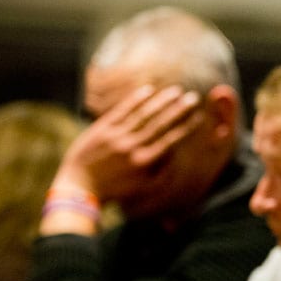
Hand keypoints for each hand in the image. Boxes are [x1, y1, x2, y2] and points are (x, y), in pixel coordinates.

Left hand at [50, 85, 202, 205]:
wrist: (81, 187)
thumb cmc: (116, 190)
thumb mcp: (144, 188)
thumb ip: (162, 172)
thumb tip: (175, 153)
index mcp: (145, 162)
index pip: (171, 140)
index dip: (186, 127)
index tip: (199, 117)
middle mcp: (133, 147)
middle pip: (160, 123)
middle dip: (179, 109)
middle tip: (193, 98)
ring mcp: (117, 136)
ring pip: (144, 114)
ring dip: (161, 101)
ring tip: (176, 91)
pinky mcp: (102, 129)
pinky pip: (122, 110)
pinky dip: (136, 99)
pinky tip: (148, 90)